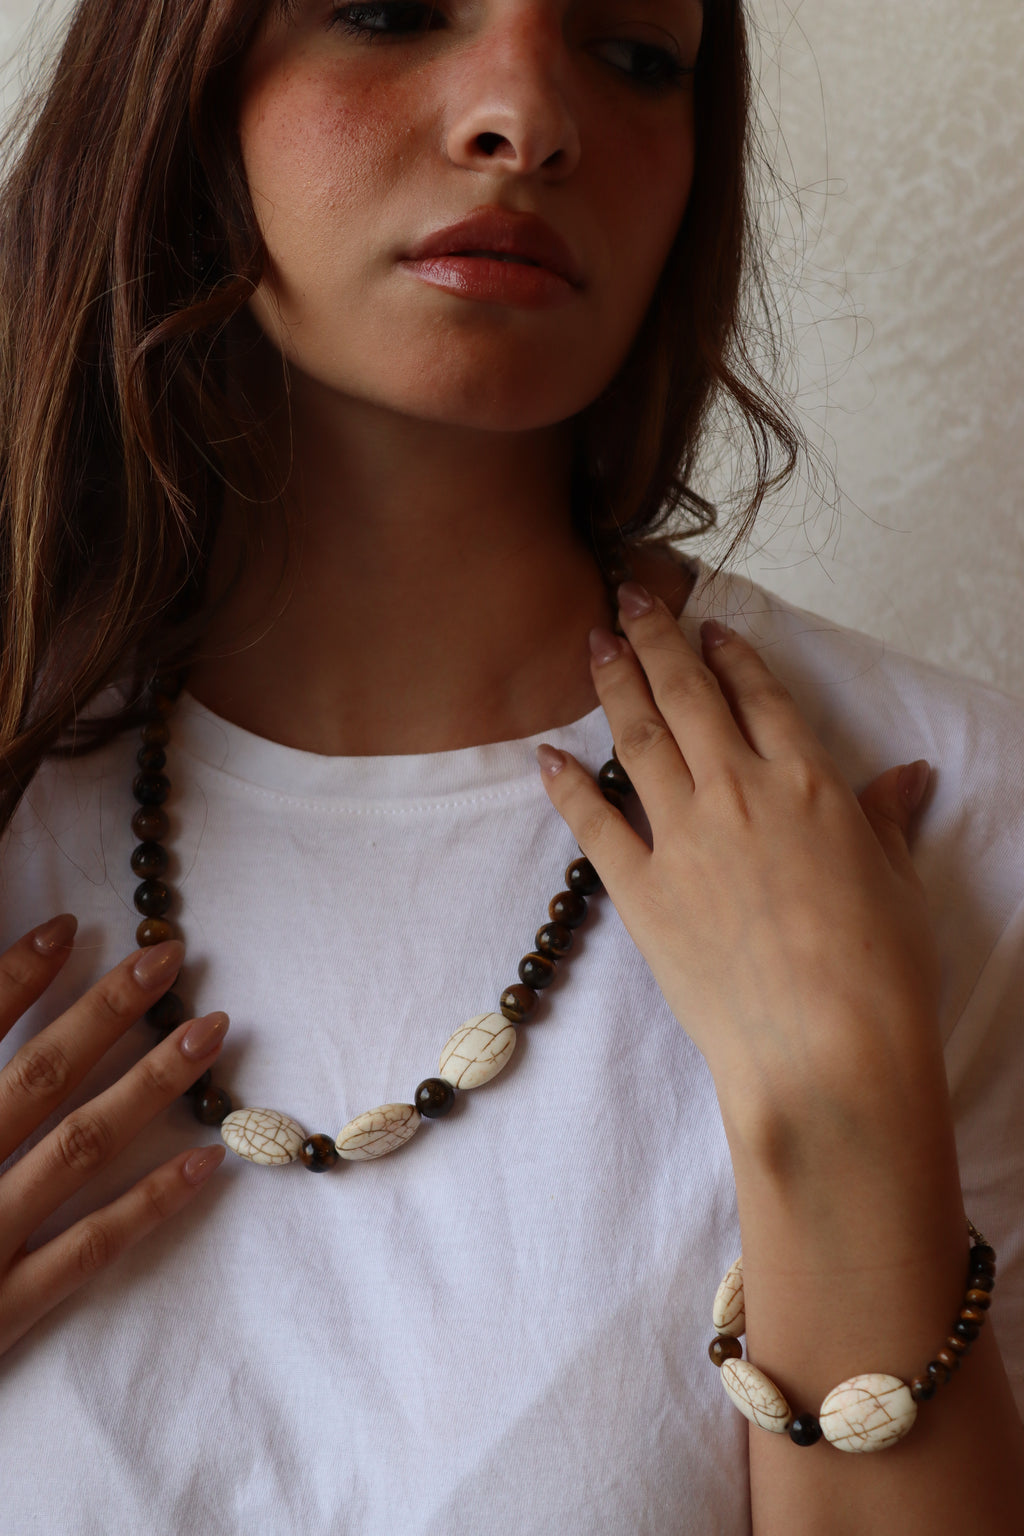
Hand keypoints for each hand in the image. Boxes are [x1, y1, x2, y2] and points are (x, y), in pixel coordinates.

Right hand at [0, 917, 227, 1356]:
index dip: (11, 977)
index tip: (67, 928)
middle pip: (34, 1077)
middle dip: (103, 1011)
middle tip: (166, 957)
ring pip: (75, 1148)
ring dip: (148, 1084)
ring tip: (211, 1031)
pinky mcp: (0, 1313)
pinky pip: (87, 1250)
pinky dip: (149, 1202)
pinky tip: (206, 1160)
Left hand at [536, 584, 941, 1119]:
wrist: (827, 1052)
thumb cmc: (881, 972)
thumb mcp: (898, 882)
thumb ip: (886, 819)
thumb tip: (907, 775)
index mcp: (808, 781)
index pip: (760, 695)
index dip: (730, 653)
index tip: (707, 624)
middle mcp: (739, 792)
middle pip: (688, 694)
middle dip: (655, 638)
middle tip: (628, 597)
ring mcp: (684, 838)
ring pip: (638, 739)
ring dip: (614, 685)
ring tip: (594, 644)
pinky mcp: (641, 891)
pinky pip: (594, 824)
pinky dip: (566, 786)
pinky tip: (546, 755)